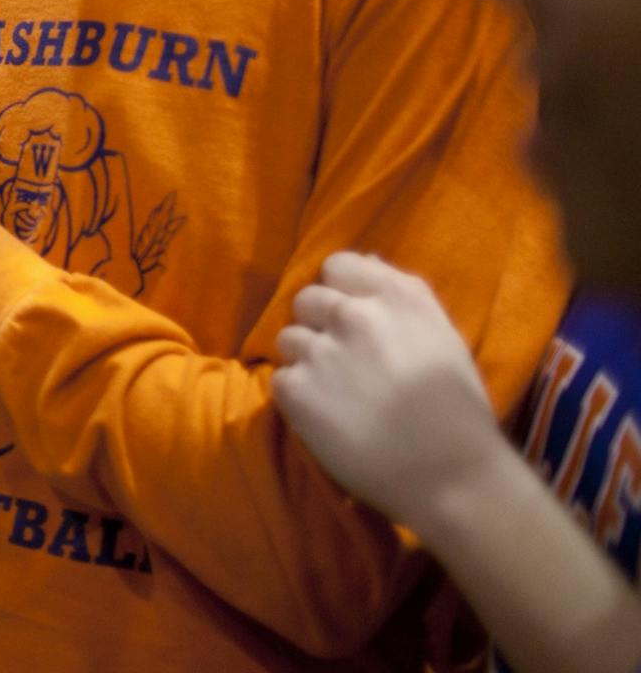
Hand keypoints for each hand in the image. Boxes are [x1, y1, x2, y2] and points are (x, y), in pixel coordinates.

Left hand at [272, 251, 506, 528]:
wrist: (453, 477)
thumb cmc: (457, 410)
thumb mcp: (443, 337)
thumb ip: (402, 294)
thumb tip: (366, 261)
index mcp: (396, 297)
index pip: (338, 265)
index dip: (340, 291)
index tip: (350, 318)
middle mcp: (355, 315)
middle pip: (307, 300)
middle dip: (320, 326)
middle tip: (344, 363)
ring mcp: (322, 351)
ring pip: (288, 339)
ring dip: (306, 361)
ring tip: (338, 395)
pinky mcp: (297, 389)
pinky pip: (281, 379)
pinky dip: (297, 397)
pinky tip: (329, 417)